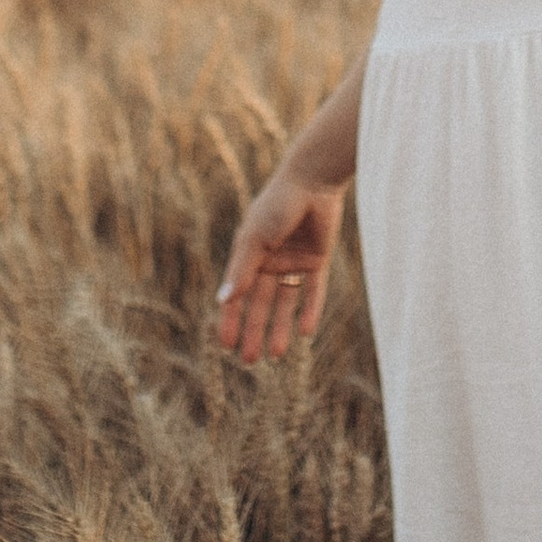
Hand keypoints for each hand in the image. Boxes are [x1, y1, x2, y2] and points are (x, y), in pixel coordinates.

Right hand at [215, 167, 349, 367]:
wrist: (313, 180)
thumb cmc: (277, 205)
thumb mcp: (255, 239)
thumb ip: (242, 270)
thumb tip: (224, 301)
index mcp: (248, 254)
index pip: (237, 294)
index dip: (230, 319)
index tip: (225, 345)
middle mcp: (270, 261)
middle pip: (260, 304)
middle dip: (253, 331)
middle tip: (248, 360)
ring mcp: (294, 261)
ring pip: (285, 302)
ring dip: (279, 327)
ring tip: (275, 355)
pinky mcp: (317, 260)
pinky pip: (312, 291)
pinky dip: (309, 310)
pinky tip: (305, 332)